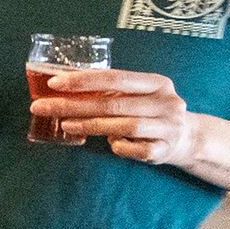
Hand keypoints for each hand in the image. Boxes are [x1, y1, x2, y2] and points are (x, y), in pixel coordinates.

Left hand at [33, 67, 208, 166]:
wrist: (187, 138)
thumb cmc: (149, 111)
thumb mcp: (137, 95)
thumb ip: (109, 91)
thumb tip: (61, 85)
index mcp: (157, 83)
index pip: (116, 77)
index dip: (83, 80)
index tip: (54, 84)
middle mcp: (167, 103)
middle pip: (113, 103)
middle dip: (74, 105)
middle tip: (42, 107)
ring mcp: (168, 128)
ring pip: (123, 126)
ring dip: (89, 126)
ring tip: (65, 125)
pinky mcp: (164, 151)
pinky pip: (134, 150)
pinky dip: (118, 147)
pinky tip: (108, 144)